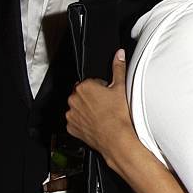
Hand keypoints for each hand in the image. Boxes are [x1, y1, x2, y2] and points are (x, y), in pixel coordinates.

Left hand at [66, 49, 133, 170]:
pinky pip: (75, 121)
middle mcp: (74, 100)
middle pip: (83, 94)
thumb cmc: (119, 115)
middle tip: (107, 104)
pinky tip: (96, 122)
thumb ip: (118, 68)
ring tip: (103, 114)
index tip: (108, 95)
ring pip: (78, 107)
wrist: (116, 138)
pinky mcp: (71, 127)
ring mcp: (71, 114)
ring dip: (87, 109)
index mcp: (84, 87)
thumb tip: (118, 54)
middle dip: (92, 97)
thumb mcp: (121, 87)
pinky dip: (83, 121)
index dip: (101, 87)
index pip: (91, 81)